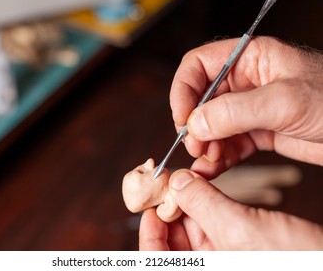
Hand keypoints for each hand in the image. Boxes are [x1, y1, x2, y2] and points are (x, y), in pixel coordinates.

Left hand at [139, 169, 322, 249]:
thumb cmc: (294, 261)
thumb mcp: (241, 230)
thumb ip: (205, 205)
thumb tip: (177, 181)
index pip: (157, 259)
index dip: (149, 234)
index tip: (150, 206)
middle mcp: (212, 267)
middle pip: (174, 244)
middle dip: (170, 213)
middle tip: (169, 186)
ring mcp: (227, 260)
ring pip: (194, 233)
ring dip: (189, 207)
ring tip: (187, 183)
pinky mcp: (242, 251)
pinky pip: (215, 229)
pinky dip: (209, 208)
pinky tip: (207, 191)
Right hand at [170, 36, 322, 177]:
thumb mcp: (286, 100)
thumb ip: (236, 111)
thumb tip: (195, 123)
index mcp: (249, 59)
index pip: (198, 66)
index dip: (183, 90)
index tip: (182, 118)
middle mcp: (245, 83)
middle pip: (201, 100)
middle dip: (194, 125)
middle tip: (196, 146)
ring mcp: (249, 110)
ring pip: (211, 126)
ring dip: (204, 145)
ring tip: (207, 161)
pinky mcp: (257, 133)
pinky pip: (227, 145)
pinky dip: (217, 158)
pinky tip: (213, 169)